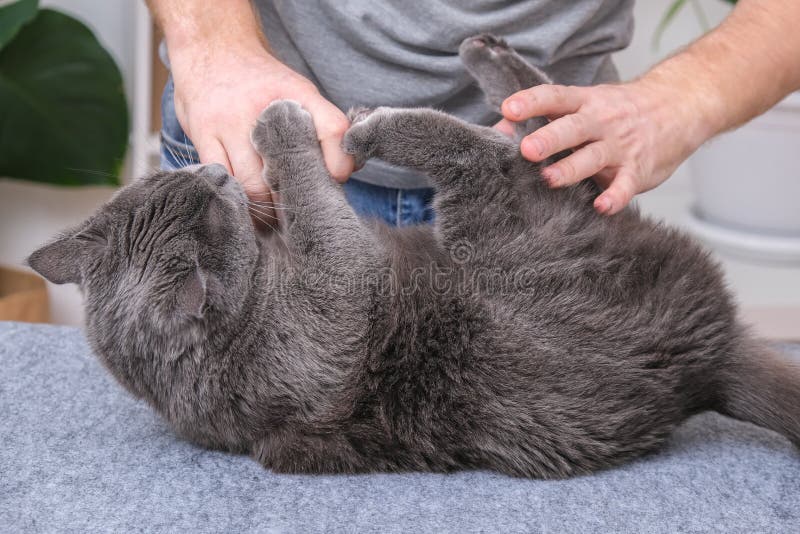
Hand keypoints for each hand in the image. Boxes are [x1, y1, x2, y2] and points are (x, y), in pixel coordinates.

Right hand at [169, 40, 353, 202]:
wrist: (212, 45)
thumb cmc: (261, 81)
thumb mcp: (298, 91)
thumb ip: (322, 126)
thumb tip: (343, 172)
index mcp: (298, 94)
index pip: (332, 128)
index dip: (338, 162)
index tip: (335, 182)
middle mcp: (264, 106)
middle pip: (288, 170)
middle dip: (296, 198)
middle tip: (300, 214)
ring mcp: (230, 121)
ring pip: (254, 184)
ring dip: (266, 209)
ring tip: (273, 218)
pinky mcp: (203, 133)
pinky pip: (223, 178)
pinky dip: (237, 200)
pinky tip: (246, 208)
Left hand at [499, 81, 705, 214]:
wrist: (680, 104)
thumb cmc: (619, 110)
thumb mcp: (587, 105)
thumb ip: (548, 117)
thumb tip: (501, 128)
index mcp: (585, 102)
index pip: (555, 97)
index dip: (531, 102)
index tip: (508, 109)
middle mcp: (601, 122)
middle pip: (572, 128)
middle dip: (549, 139)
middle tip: (526, 150)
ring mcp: (621, 146)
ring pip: (593, 157)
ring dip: (571, 169)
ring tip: (550, 179)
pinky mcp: (639, 169)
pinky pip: (625, 185)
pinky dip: (615, 196)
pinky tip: (601, 207)